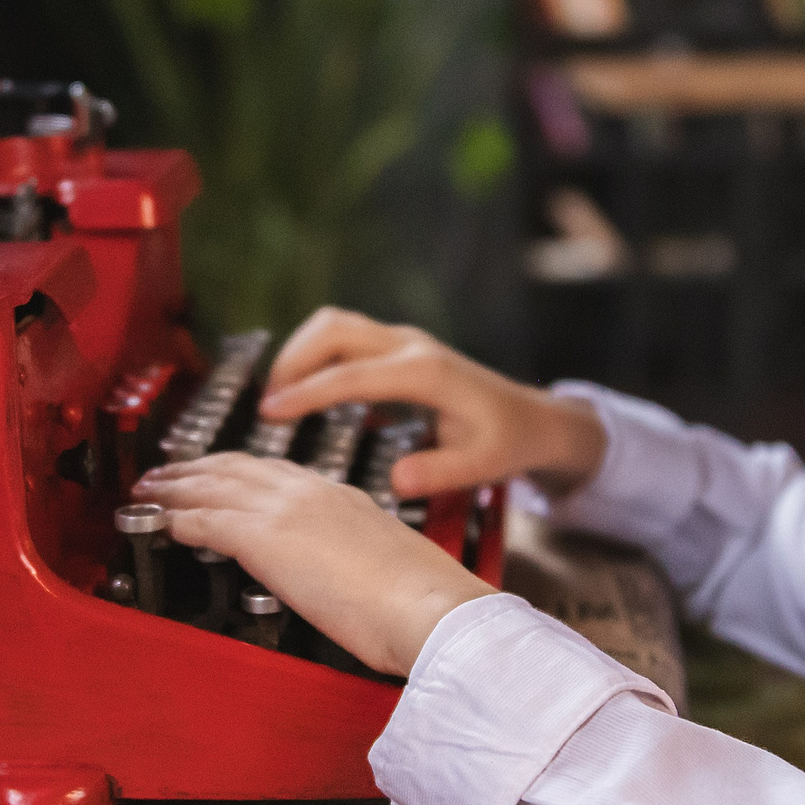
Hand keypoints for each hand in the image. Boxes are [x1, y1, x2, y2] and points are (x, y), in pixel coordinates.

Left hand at [132, 454, 493, 675]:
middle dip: (196, 468)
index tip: (219, 474)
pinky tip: (161, 521)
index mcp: (341, 497)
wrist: (430, 607)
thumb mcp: (386, 564)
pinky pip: (205, 520)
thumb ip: (358, 559)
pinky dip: (177, 517)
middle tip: (167, 473)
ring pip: (213, 486)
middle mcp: (310, 493)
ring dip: (176, 486)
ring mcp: (285, 511)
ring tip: (150, 489)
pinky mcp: (264, 539)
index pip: (277, 473)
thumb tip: (348, 577)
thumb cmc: (422, 601)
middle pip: (237, 468)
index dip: (240, 471)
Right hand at [260, 308, 606, 498]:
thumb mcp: (483, 465)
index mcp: (426, 374)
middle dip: (294, 360)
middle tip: (269, 405)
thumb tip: (398, 479)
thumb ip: (441, 472)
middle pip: (335, 329)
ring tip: (280, 397)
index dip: (308, 392)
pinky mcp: (399, 347)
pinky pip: (345, 336)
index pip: (352, 375)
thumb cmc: (508, 442)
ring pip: (336, 324)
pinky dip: (316, 355)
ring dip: (301, 352)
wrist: (534, 417)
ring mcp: (404, 341)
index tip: (271, 411)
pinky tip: (305, 389)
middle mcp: (411, 347)